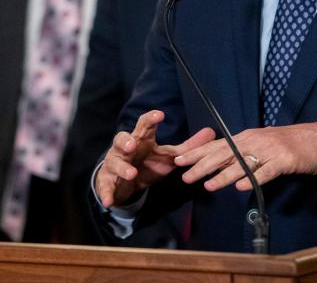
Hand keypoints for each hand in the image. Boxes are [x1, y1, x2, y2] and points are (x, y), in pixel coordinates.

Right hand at [95, 109, 214, 207]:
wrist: (126, 182)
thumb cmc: (147, 162)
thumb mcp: (168, 155)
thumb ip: (188, 146)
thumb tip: (211, 132)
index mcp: (141, 140)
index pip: (144, 125)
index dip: (151, 119)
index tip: (160, 114)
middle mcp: (125, 148)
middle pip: (121, 139)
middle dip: (126, 141)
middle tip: (134, 144)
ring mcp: (114, 163)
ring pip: (114, 162)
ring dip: (122, 168)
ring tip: (131, 174)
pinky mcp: (107, 180)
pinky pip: (105, 186)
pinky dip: (106, 193)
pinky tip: (109, 201)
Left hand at [173, 120, 316, 191]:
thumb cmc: (288, 144)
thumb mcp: (261, 144)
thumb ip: (241, 153)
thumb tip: (218, 165)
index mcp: (246, 137)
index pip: (216, 145)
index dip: (196, 153)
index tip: (178, 159)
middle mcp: (254, 141)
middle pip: (223, 154)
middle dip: (202, 165)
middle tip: (185, 176)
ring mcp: (269, 151)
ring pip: (241, 164)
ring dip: (223, 176)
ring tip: (208, 185)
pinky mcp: (284, 161)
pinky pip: (266, 172)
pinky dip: (253, 179)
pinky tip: (242, 187)